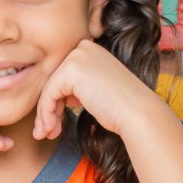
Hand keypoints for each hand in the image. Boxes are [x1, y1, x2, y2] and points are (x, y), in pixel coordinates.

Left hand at [31, 40, 158, 139]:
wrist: (137, 113)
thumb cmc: (121, 108)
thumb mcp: (95, 90)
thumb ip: (77, 88)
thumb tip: (57, 98)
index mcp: (90, 49)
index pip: (62, 76)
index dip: (56, 101)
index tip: (55, 123)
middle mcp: (82, 47)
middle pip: (53, 81)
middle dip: (48, 109)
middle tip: (47, 131)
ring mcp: (77, 56)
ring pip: (48, 89)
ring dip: (45, 115)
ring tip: (45, 134)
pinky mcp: (71, 70)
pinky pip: (48, 95)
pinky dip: (46, 114)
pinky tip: (50, 130)